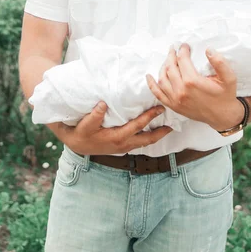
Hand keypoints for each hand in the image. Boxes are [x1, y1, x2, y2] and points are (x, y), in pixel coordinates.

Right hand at [50, 104, 172, 155]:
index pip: (138, 126)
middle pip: (148, 139)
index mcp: (117, 137)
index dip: (150, 116)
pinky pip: (140, 142)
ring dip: (157, 135)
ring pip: (145, 142)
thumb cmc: (81, 133)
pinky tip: (153, 130)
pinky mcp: (123, 146)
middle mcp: (124, 144)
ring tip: (168, 126)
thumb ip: (94, 115)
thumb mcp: (85, 124)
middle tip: (174, 123)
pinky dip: (149, 136)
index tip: (160, 108)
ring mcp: (124, 147)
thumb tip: (103, 104)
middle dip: (162, 132)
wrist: (76, 145)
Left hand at [146, 44, 243, 131]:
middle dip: (171, 56)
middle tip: (174, 49)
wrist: (222, 116)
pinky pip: (158, 94)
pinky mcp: (173, 106)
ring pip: (162, 79)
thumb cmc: (225, 96)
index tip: (184, 46)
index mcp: (193, 82)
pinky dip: (152, 85)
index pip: (182, 60)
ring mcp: (175, 99)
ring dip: (163, 67)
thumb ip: (219, 62)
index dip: (182, 50)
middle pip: (170, 67)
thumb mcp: (229, 78)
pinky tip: (149, 76)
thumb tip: (208, 50)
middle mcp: (181, 90)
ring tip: (168, 59)